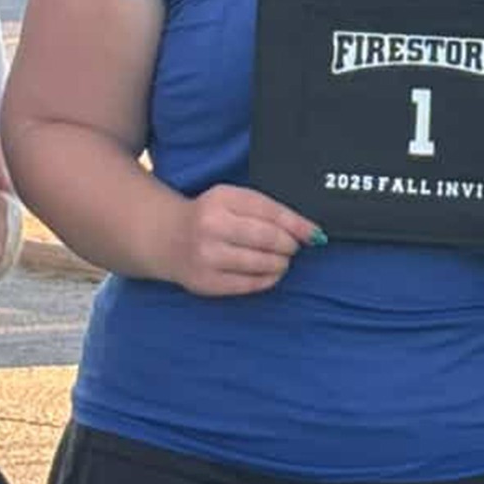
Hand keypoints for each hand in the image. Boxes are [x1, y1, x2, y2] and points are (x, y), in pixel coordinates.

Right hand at [162, 184, 320, 296]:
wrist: (167, 236)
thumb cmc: (210, 215)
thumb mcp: (233, 200)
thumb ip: (269, 211)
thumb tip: (311, 232)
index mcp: (222, 199)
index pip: (270, 212)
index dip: (298, 225)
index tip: (315, 234)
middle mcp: (212, 226)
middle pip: (268, 239)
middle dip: (289, 245)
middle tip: (292, 247)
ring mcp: (207, 256)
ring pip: (261, 264)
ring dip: (280, 263)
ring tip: (281, 260)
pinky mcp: (206, 282)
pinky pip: (248, 284)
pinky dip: (267, 279)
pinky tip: (269, 272)